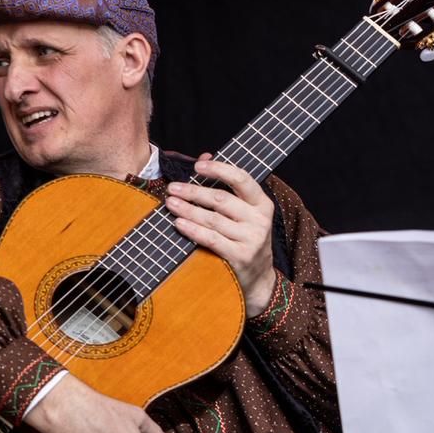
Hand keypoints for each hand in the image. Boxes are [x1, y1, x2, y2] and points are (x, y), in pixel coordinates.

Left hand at [166, 154, 277, 316]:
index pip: (242, 179)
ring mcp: (252, 239)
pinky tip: (179, 223)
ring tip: (171, 203)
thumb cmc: (245, 237)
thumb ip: (227, 185)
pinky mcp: (241, 256)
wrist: (259, 277)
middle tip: (173, 188)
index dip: (219, 169)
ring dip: (188, 210)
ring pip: (213, 219)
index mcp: (262, 203)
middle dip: (193, 192)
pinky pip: (211, 239)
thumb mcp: (244, 211)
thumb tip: (205, 155)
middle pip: (221, 200)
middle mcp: (259, 220)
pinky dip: (193, 230)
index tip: (197, 166)